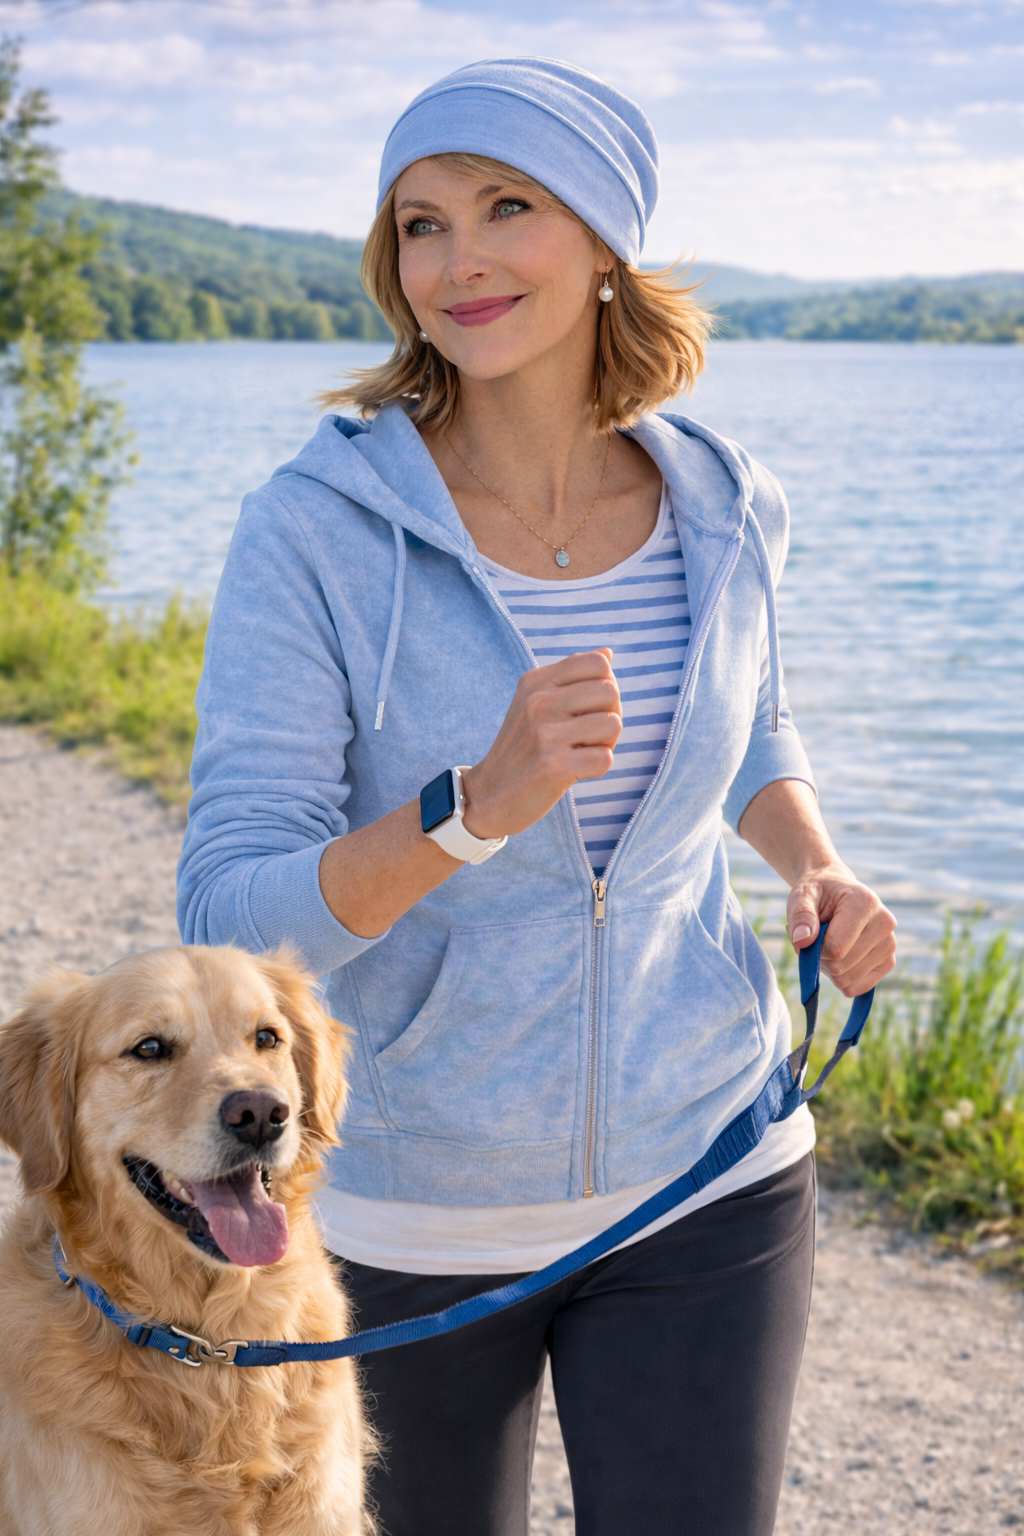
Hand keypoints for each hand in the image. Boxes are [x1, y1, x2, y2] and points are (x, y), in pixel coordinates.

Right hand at [460, 650, 620, 838]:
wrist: (489, 795)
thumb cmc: (523, 748)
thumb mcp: (535, 702)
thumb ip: (571, 676)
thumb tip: (608, 652)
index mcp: (536, 682)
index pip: (599, 663)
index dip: (605, 687)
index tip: (586, 709)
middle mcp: (538, 702)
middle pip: (611, 692)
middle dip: (610, 716)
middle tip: (586, 737)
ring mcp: (544, 734)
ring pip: (613, 724)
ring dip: (606, 744)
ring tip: (580, 752)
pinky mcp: (552, 766)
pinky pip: (605, 758)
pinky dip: (597, 768)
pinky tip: (575, 771)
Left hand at [787, 866, 896, 996]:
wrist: (835, 891)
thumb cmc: (818, 893)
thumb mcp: (802, 895)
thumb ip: (800, 915)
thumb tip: (802, 940)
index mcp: (865, 903)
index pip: (836, 948)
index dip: (815, 948)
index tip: (810, 932)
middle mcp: (885, 924)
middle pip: (841, 966)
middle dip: (821, 958)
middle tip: (818, 937)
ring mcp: (890, 944)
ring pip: (848, 980)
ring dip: (829, 968)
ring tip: (829, 943)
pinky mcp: (888, 961)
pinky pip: (858, 988)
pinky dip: (841, 978)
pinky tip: (839, 957)